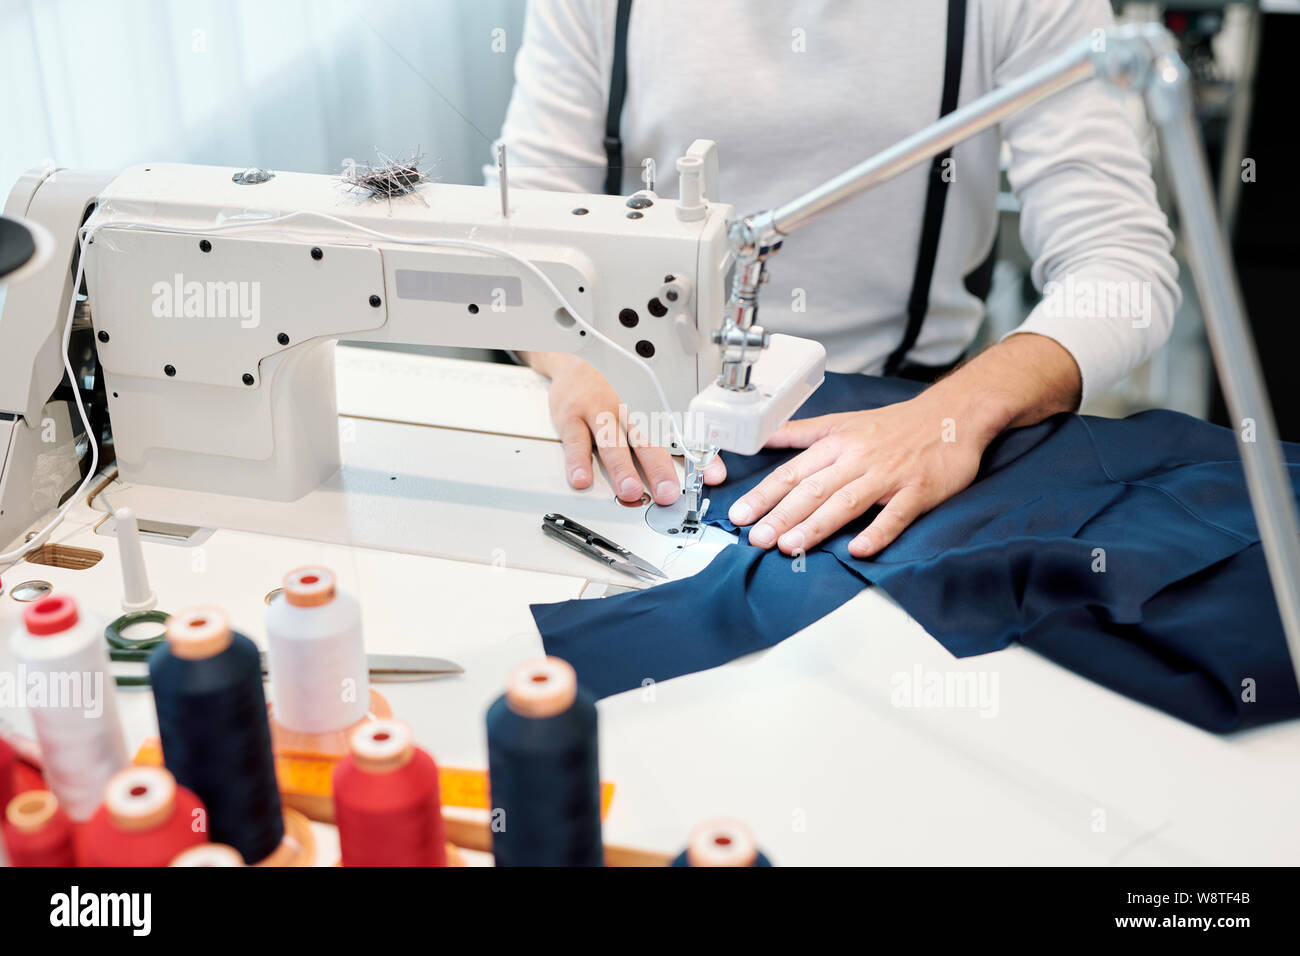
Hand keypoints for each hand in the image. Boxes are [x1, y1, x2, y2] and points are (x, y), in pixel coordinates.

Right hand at [532, 353, 725, 504]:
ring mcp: (596, 417)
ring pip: (611, 444)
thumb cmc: (598, 399)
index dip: (690, 461)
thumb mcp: (621, 420)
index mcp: (635, 424)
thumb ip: (638, 450)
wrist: (570, 367)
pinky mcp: (570, 418)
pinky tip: (582, 478)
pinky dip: (578, 462)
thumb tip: (667, 474)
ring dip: (622, 469)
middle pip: (642, 445)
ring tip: (629, 491)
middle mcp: (620, 419)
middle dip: (658, 470)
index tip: (712, 477)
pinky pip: (575, 441)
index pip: (667, 445)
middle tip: (668, 494)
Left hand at [724, 334, 1082, 557]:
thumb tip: (762, 438)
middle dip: (780, 515)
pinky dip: (877, 531)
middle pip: (812, 488)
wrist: (953, 415)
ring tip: (790, 546)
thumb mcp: (843, 421)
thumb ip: (802, 433)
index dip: (764, 494)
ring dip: (816, 525)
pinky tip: (858, 549)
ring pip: (846, 502)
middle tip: (756, 538)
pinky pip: (895, 515)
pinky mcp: (918, 491)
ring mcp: (888, 475)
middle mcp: (858, 458)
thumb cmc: (895, 424)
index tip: (739, 514)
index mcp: (837, 443)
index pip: (792, 471)